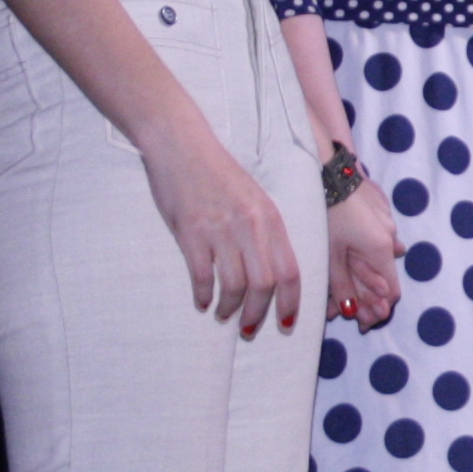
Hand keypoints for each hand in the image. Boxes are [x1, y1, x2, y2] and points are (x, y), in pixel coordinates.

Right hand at [137, 124, 305, 330]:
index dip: (290, 303)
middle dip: (258, 314)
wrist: (181, 143)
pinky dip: (204, 295)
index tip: (285, 323)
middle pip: (265, 284)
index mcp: (270, 218)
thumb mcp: (254, 198)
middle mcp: (250, 225)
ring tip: (224, 314)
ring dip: (230, 308)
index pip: (290, 271)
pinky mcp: (191, 231)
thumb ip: (265, 231)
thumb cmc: (218, 173)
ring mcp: (220, 229)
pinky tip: (202, 301)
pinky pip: (202, 276)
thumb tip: (272, 274)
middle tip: (248, 328)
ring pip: (234, 285)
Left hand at [326, 167, 402, 329]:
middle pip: (384, 273)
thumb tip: (351, 313)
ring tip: (339, 272)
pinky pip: (375, 231)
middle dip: (365, 293)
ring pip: (378, 251)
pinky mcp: (377, 202)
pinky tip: (344, 243)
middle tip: (342, 304)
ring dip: (363, 267)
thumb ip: (342, 286)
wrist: (326, 167)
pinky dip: (362, 244)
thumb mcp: (329, 255)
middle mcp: (390, 234)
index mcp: (381, 249)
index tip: (360, 322)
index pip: (392, 293)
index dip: (378, 312)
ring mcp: (386, 217)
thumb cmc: (326, 214)